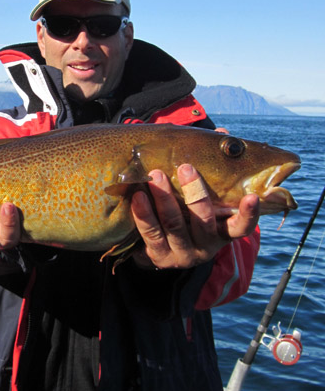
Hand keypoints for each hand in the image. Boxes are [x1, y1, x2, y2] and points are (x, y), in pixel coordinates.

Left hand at [130, 164, 258, 268]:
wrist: (160, 249)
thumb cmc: (187, 213)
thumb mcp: (203, 197)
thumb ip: (213, 169)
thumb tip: (222, 133)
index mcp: (223, 231)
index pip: (242, 226)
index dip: (248, 213)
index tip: (252, 196)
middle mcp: (206, 245)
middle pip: (203, 220)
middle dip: (195, 193)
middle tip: (186, 167)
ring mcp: (183, 253)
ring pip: (174, 225)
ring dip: (164, 198)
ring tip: (156, 175)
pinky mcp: (159, 257)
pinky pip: (150, 234)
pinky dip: (144, 213)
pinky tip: (138, 196)